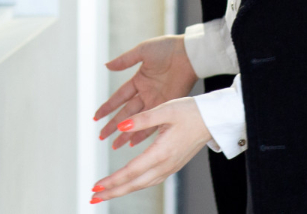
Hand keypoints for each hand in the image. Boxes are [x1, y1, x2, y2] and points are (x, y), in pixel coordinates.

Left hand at [90, 98, 210, 202]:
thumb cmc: (190, 112)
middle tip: (93, 197)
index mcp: (162, 152)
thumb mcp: (165, 110)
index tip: (97, 186)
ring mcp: (170, 167)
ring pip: (142, 184)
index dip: (113, 180)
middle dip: (112, 192)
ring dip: (122, 190)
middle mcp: (166, 164)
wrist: (212, 119)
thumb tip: (120, 125)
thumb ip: (141, 119)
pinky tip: (127, 184)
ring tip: (105, 192)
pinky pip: (150, 180)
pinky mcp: (172, 165)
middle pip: (134, 184)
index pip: (132, 171)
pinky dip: (135, 184)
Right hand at [94, 36, 197, 148]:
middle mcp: (146, 93)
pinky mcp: (167, 107)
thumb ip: (125, 60)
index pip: (119, 97)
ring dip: (126, 133)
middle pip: (125, 113)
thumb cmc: (167, 48)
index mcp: (138, 80)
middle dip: (112, 125)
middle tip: (101, 137)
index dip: (107, 107)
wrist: (189, 53)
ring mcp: (156, 102)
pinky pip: (153, 123)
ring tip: (115, 145)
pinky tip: (134, 144)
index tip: (96, 117)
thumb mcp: (143, 51)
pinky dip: (143, 134)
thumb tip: (106, 66)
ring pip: (137, 121)